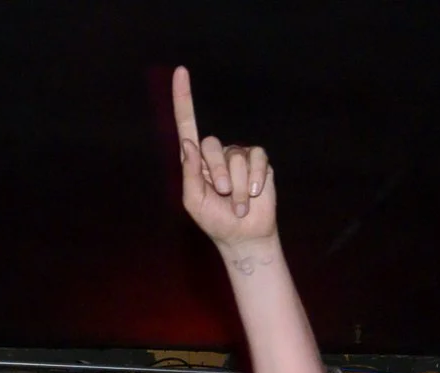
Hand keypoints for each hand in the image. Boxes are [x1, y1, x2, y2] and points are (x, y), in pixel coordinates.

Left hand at [173, 67, 276, 249]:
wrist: (244, 234)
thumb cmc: (215, 219)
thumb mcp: (194, 201)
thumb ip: (190, 173)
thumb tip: (189, 143)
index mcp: (196, 161)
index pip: (187, 124)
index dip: (183, 99)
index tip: (180, 71)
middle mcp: (216, 153)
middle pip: (211, 145)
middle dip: (218, 174)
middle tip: (223, 196)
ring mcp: (238, 155)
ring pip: (235, 157)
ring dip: (238, 186)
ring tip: (238, 204)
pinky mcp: (258, 161)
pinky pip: (256, 159)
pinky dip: (254, 179)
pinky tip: (254, 193)